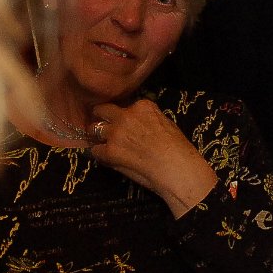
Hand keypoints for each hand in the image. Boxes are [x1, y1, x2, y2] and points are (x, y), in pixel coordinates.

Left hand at [88, 99, 217, 217]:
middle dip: (101, 117)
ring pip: (94, 129)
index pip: (124, 105)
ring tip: (102, 143)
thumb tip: (140, 124)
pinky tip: (106, 158)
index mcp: (142, 106)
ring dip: (98, 136)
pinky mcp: (109, 151)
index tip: (123, 121)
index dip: (122, 114)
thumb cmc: (178, 149)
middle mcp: (126, 115)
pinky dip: (99, 154)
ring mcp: (116, 133)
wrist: (176, 167)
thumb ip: (148, 119)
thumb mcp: (166, 123)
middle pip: (102, 110)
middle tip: (102, 125)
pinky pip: (95, 150)